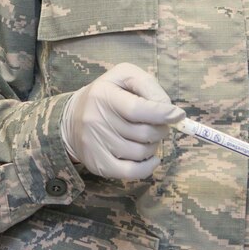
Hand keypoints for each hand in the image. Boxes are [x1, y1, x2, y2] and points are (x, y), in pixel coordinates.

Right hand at [60, 63, 184, 179]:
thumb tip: (168, 108)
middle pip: (144, 133)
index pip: (137, 109)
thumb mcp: (123, 77)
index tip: (178, 115)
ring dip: (153, 145)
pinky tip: (151, 157)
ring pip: (141, 152)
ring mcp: (96, 145)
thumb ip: (147, 85)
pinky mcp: (98, 164)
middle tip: (159, 124)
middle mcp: (97, 121)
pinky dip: (148, 167)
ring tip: (148, 137)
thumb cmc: (106, 94)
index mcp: (104, 95)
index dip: (162, 113)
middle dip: (160, 129)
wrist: (70, 119)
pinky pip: (132, 172)